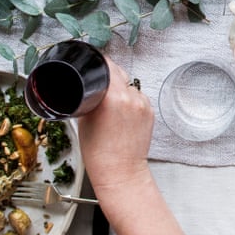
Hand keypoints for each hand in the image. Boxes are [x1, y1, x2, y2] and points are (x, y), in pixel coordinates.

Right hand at [77, 59, 153, 194]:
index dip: (97, 61)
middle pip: (119, 72)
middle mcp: (131, 98)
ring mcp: (143, 105)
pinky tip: (120, 112)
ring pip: (129, 84)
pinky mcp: (150, 112)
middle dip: (107, 74)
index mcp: (113, 98)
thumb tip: (87, 87)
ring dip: (119, 87)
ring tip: (109, 104)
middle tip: (97, 84)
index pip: (107, 65)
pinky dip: (129, 99)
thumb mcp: (84, 120)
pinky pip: (137, 96)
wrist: (120, 172)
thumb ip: (87, 98)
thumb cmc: (100, 154)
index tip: (92, 62)